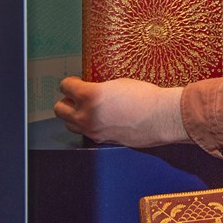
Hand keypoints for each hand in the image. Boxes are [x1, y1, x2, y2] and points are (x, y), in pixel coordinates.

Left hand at [54, 77, 188, 146]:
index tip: (75, 82)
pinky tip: (101, 119)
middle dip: (67, 101)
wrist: (162, 116)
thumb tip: (89, 91)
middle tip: (77, 97)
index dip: (70, 82)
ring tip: (86, 110)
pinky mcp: (103, 140)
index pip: (65, 87)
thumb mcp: (117, 83)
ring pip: (70, 124)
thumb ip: (97, 89)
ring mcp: (93, 131)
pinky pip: (86, 133)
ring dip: (74, 116)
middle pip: (60, 109)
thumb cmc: (145, 96)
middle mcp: (87, 115)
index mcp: (90, 95)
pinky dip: (88, 126)